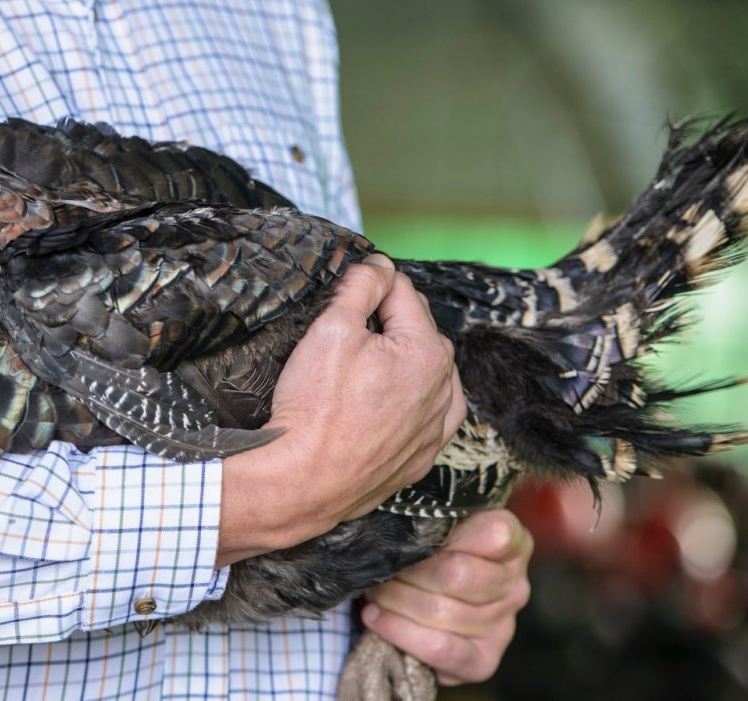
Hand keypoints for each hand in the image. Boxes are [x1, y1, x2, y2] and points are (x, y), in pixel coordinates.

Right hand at [217, 254, 465, 565]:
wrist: (303, 483)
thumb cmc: (315, 410)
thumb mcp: (331, 329)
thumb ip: (361, 287)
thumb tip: (378, 264)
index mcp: (428, 352)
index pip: (402, 293)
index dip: (368, 287)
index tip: (341, 297)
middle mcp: (444, 389)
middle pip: (416, 332)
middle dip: (383, 326)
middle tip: (340, 339)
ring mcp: (435, 428)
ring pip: (422, 374)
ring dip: (397, 363)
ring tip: (355, 374)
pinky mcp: (420, 457)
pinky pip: (421, 415)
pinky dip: (404, 404)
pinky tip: (375, 406)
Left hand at [362, 509, 533, 684]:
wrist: (431, 611)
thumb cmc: (434, 555)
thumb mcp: (444, 526)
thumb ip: (437, 517)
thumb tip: (403, 517)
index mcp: (514, 544)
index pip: (495, 534)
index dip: (446, 533)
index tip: (410, 531)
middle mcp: (515, 587)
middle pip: (457, 574)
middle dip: (408, 569)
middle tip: (380, 564)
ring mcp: (502, 627)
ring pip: (440, 611)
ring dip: (394, 598)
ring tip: (373, 589)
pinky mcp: (482, 662)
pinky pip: (438, 647)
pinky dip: (398, 630)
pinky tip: (374, 616)